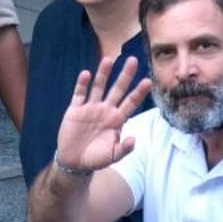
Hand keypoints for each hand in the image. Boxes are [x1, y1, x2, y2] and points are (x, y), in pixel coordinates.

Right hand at [55, 55, 151, 172]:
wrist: (74, 161)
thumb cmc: (96, 158)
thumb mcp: (112, 156)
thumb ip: (124, 148)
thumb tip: (134, 140)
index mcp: (117, 120)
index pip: (130, 103)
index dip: (139, 92)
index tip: (148, 81)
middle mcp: (106, 110)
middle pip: (117, 89)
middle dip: (125, 75)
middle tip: (133, 60)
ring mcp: (90, 108)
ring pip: (98, 87)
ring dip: (103, 74)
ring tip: (108, 60)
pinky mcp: (75, 110)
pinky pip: (79, 94)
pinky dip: (82, 84)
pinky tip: (86, 74)